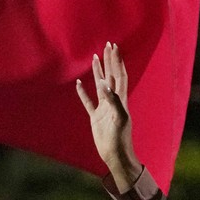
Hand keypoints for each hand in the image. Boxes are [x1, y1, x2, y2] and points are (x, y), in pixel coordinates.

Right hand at [76, 42, 143, 189]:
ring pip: (100, 86)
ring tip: (95, 58)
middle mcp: (113, 101)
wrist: (116, 154)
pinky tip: (79, 84)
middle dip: (110, 61)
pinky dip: (83, 93)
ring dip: (98, 72)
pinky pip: (88, 102)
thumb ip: (113, 101)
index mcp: (121, 99)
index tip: (114, 48)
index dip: (117, 62)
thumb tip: (105, 84)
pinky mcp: (95, 117)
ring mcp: (104, 108)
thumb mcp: (119, 118)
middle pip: (111, 76)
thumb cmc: (120, 138)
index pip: (119, 76)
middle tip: (107, 45)